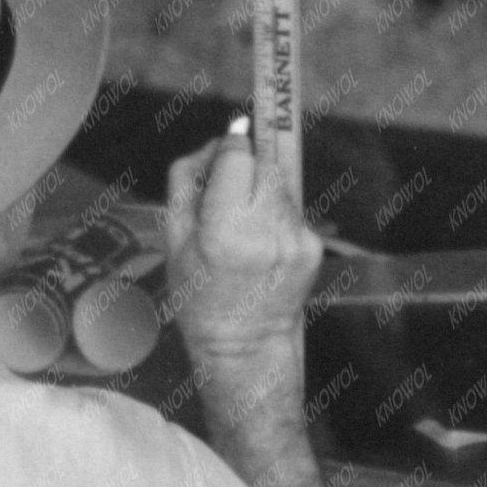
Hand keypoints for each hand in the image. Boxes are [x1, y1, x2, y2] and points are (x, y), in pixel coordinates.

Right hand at [163, 127, 322, 370]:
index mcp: (226, 231)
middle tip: (229, 195)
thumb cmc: (199, 295)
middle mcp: (267, 231)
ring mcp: (296, 239)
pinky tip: (263, 246)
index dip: (228, 149)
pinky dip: (277, 215)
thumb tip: (220, 138)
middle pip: (265, 162)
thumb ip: (188, 180)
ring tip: (244, 227)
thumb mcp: (173, 239)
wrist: (244, 347)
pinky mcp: (313, 247)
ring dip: (262, 190)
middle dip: (247, 168)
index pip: (239, 154)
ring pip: (282, 183)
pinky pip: (293, 209)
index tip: (221, 158)